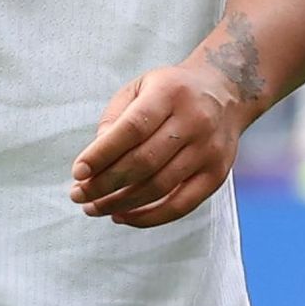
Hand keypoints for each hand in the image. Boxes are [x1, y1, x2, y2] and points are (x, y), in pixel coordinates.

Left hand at [73, 28, 261, 228]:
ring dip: (121, 203)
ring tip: (94, 208)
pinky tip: (123, 215)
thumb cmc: (171, 92)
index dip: (102, 154)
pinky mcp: (217, 174)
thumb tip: (96, 162)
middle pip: (144, 162)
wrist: (226, 91)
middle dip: (105, 184)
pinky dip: (149, 217)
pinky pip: (181, 206)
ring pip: (159, 187)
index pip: (132, 128)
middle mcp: (194, 122)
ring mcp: (208, 151)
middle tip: (78, 195)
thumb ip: (116, 119)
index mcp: (169, 94)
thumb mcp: (141, 88)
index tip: (78, 172)